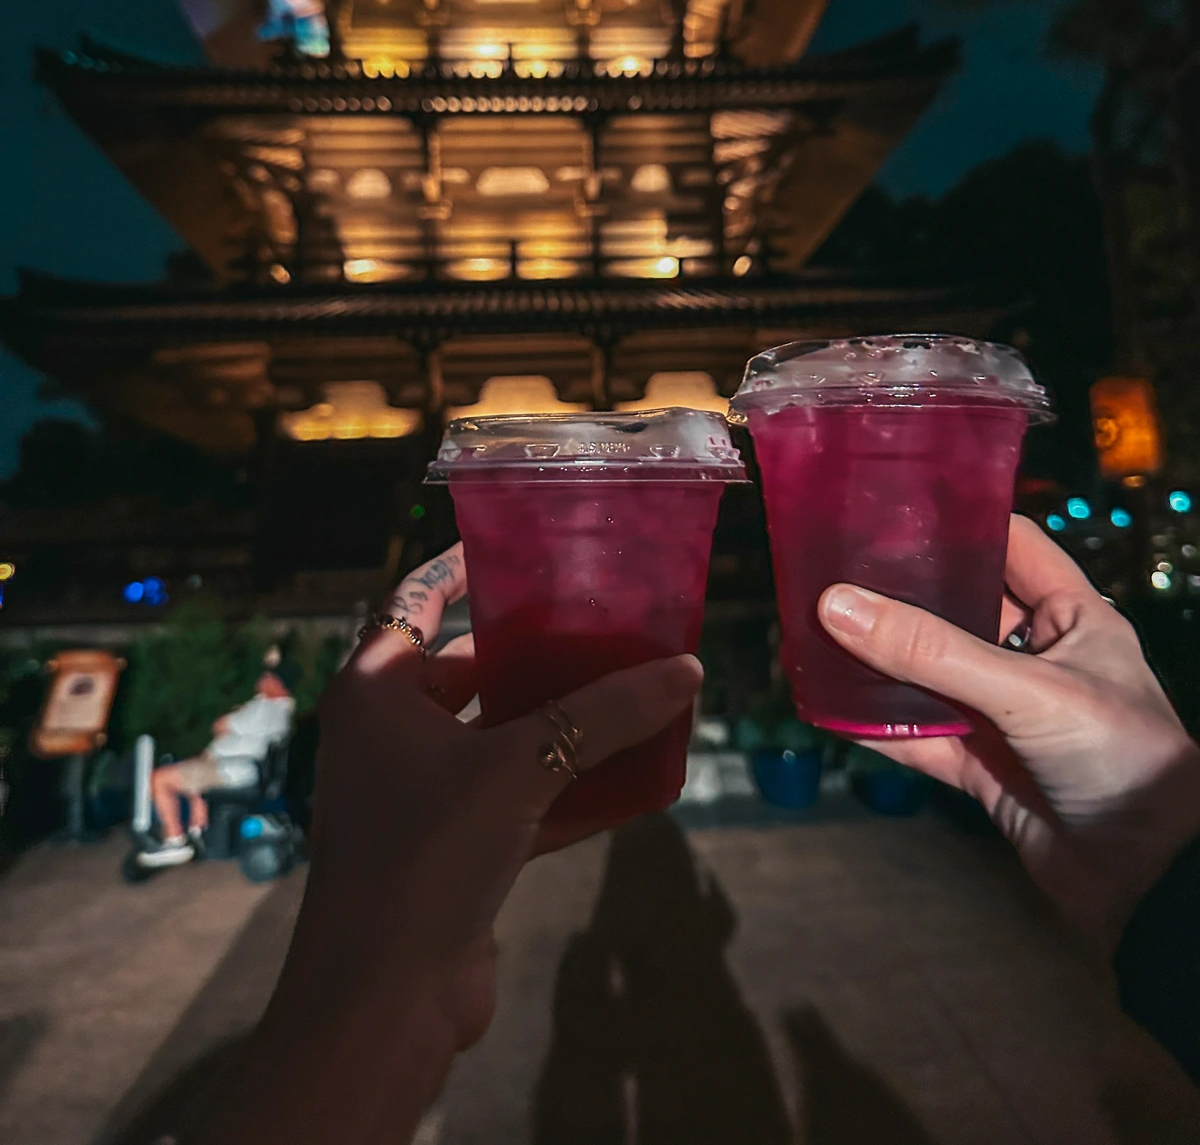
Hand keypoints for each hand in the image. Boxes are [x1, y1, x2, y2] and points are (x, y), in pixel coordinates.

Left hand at [206, 544, 702, 1144]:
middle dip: (536, 654)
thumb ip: (603, 714)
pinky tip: (632, 778)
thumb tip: (683, 668)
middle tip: (604, 621)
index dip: (463, 567)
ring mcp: (416, 794)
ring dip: (561, 724)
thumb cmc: (425, 856)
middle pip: (469, 669)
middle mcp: (387, 732)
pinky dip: (565, 788)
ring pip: (499, 738)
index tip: (519, 544)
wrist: (384, 1001)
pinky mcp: (449, 848)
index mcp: (374, 689)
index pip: (416, 601)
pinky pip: (515, 797)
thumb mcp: (520, 767)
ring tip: (632, 689)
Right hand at [818, 516, 1199, 949]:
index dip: (955, 524)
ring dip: (882, 662)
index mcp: (1073, 618)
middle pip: (957, 610)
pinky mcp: (987, 769)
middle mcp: (1039, 659)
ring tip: (815, 633)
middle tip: (829, 570)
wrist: (1154, 885)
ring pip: (932, 675)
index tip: (886, 508)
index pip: (1009, 546)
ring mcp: (1009, 715)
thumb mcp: (1028, 691)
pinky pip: (922, 738)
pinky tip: (831, 710)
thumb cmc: (1123, 761)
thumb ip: (932, 652)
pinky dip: (880, 727)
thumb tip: (837, 605)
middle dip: (899, 595)